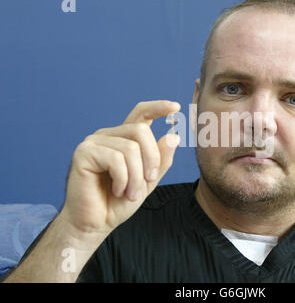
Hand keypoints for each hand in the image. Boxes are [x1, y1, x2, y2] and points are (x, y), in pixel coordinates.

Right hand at [60, 100, 180, 235]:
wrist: (94, 224)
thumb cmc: (118, 203)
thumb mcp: (148, 182)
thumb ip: (160, 161)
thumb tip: (173, 136)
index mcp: (124, 139)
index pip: (140, 114)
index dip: (158, 107)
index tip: (175, 107)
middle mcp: (108, 136)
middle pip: (141, 130)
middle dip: (152, 159)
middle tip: (149, 181)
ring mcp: (94, 142)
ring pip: (130, 148)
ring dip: (136, 177)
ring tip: (130, 193)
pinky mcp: (83, 153)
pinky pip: (116, 159)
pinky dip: (123, 179)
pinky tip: (117, 190)